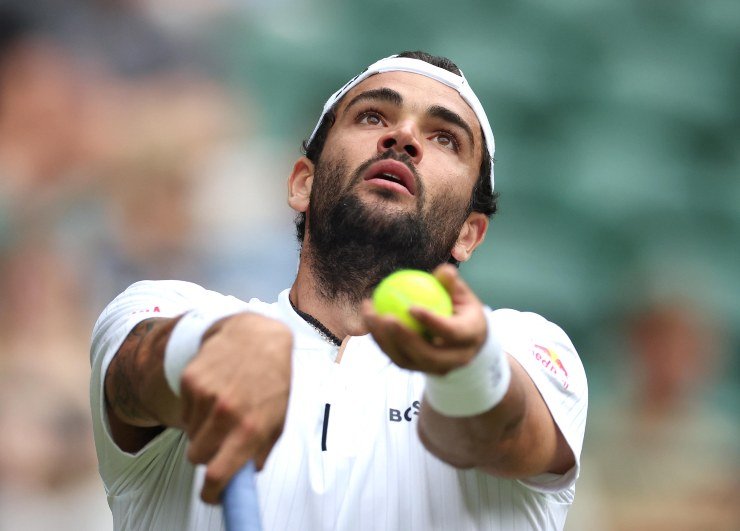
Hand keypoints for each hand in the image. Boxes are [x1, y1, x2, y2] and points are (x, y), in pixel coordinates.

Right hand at [178, 313, 291, 503]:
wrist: (256, 337)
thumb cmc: (271, 380)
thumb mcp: (278, 418)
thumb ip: (261, 450)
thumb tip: (245, 476)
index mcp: (251, 427)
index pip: (219, 475)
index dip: (211, 492)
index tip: (211, 495)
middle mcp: (227, 413)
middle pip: (196, 457)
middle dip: (206, 455)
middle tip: (220, 441)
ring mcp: (206, 395)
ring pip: (190, 434)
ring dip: (203, 429)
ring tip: (223, 407)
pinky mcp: (190, 380)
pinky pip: (185, 411)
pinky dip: (196, 408)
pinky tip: (215, 390)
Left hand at [362, 264, 487, 374]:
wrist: (465, 340)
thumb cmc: (461, 309)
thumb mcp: (462, 294)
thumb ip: (451, 284)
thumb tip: (444, 270)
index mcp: (470, 337)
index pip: (451, 332)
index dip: (432, 322)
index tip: (411, 307)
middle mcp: (456, 358)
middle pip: (427, 355)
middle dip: (404, 338)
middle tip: (386, 317)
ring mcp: (436, 368)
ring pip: (407, 360)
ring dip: (385, 339)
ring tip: (370, 315)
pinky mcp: (418, 370)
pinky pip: (396, 358)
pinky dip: (381, 340)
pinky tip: (369, 320)